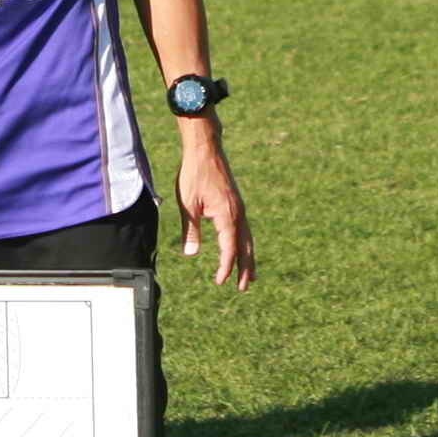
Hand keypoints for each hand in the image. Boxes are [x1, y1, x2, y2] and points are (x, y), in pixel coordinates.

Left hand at [176, 128, 254, 288]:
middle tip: (244, 287)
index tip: (220, 281)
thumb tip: (191, 254)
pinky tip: (241, 247)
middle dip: (245, 267)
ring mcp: (239, 207)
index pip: (229, 248)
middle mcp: (238, 213)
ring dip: (248, 257)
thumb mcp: (187, 203)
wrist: (205, 149)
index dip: (226, 267)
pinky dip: (244, 242)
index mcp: (227, 215)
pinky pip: (244, 228)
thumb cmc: (194, 174)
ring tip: (249, 274)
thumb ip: (190, 229)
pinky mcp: (236, 202)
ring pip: (247, 238)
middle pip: (245, 247)